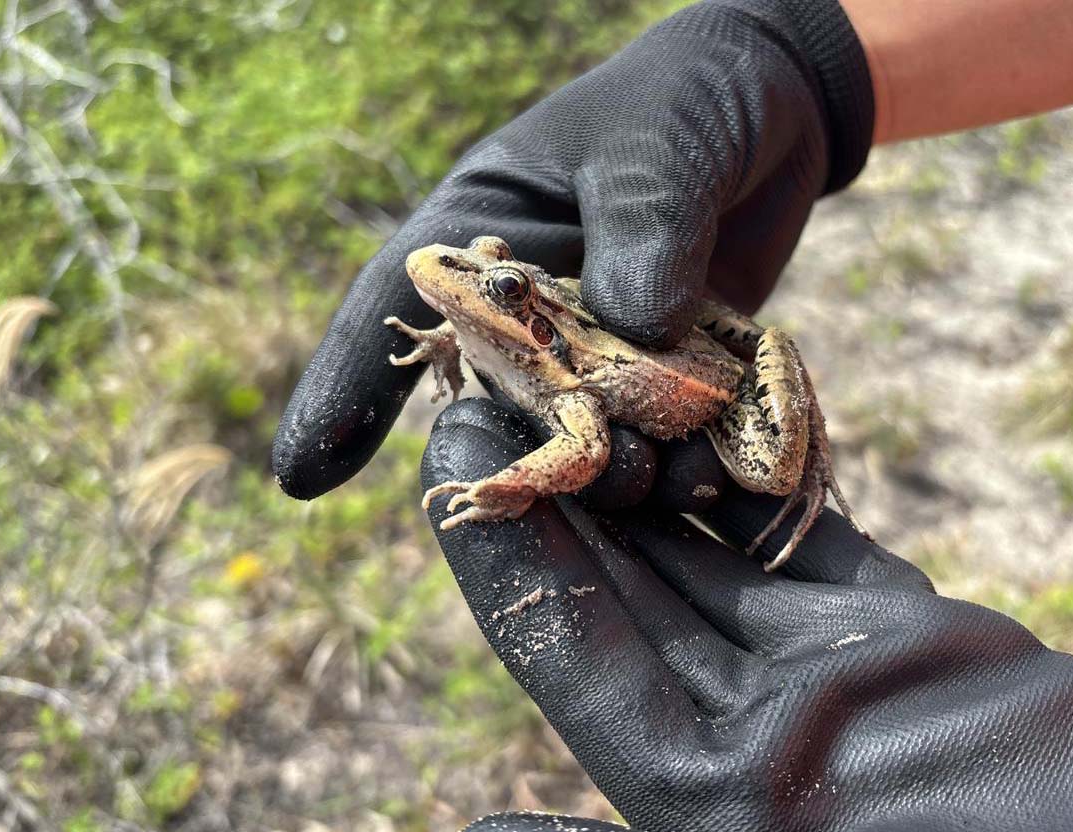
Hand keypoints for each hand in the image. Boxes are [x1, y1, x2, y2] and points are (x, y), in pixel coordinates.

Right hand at [271, 0, 873, 500]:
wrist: (774, 104)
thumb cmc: (686, 99)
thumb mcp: (654, 146)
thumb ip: (642, 227)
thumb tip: (637, 329)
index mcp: (486, 231)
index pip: (400, 304)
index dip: (348, 385)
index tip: (298, 477)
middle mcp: (534, 305)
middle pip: (496, 395)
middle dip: (511, 452)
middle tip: (529, 492)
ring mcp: (604, 346)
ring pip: (583, 430)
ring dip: (613, 469)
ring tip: (662, 482)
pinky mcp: (673, 371)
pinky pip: (664, 432)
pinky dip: (685, 458)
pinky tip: (718, 474)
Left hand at [424, 398, 1072, 831]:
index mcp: (708, 807)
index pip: (577, 656)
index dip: (508, 558)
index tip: (452, 461)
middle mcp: (761, 736)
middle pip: (637, 595)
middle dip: (565, 494)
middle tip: (502, 387)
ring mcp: (841, 683)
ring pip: (720, 558)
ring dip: (654, 472)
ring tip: (589, 377)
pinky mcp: (922, 642)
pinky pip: (825, 547)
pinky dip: (774, 484)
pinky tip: (722, 413)